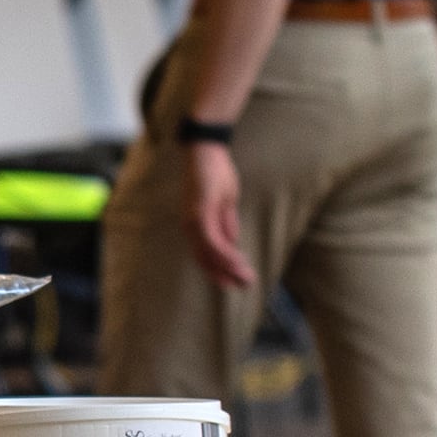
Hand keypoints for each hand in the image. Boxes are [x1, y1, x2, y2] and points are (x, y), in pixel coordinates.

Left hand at [187, 141, 253, 291]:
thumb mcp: (224, 203)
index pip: (204, 255)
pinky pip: (212, 239)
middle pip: (205, 259)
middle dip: (224, 275)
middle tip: (244, 286)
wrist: (206, 150)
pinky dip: (225, 252)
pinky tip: (238, 261)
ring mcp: (194, 219)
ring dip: (229, 267)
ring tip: (246, 278)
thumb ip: (226, 224)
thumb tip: (232, 243)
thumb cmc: (215, 173)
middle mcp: (190, 226)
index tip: (232, 284)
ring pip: (209, 253)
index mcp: (194, 225)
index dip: (217, 271)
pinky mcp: (201, 212)